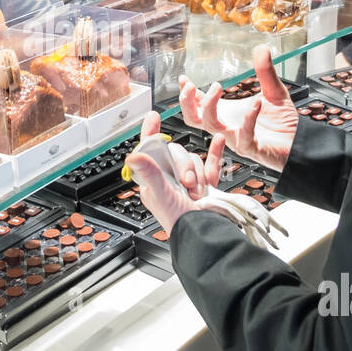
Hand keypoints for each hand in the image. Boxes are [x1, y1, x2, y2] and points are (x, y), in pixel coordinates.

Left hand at [126, 111, 227, 232]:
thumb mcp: (160, 195)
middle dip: (185, 167)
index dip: (151, 133)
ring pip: (194, 159)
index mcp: (154, 181)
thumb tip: (133, 155)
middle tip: (187, 184)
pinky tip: (218, 141)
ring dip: (199, 173)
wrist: (204, 233)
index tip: (153, 117)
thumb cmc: (179, 222)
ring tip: (197, 192)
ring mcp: (189, 181)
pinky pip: (211, 161)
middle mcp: (170, 179)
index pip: (149, 151)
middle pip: (176, 153)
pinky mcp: (206, 183)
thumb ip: (149, 173)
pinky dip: (215, 151)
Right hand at [178, 44, 298, 172]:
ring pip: (212, 126)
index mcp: (227, 113)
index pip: (198, 104)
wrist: (300, 143)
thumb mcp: (273, 91)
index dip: (187, 93)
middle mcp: (227, 126)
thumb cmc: (283, 123)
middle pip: (193, 119)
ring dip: (210, 105)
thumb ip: (265, 72)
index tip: (184, 79)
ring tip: (217, 86)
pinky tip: (256, 103)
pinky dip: (248, 118)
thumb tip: (262, 48)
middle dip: (187, 102)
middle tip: (191, 86)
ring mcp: (236, 139)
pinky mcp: (251, 148)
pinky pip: (243, 135)